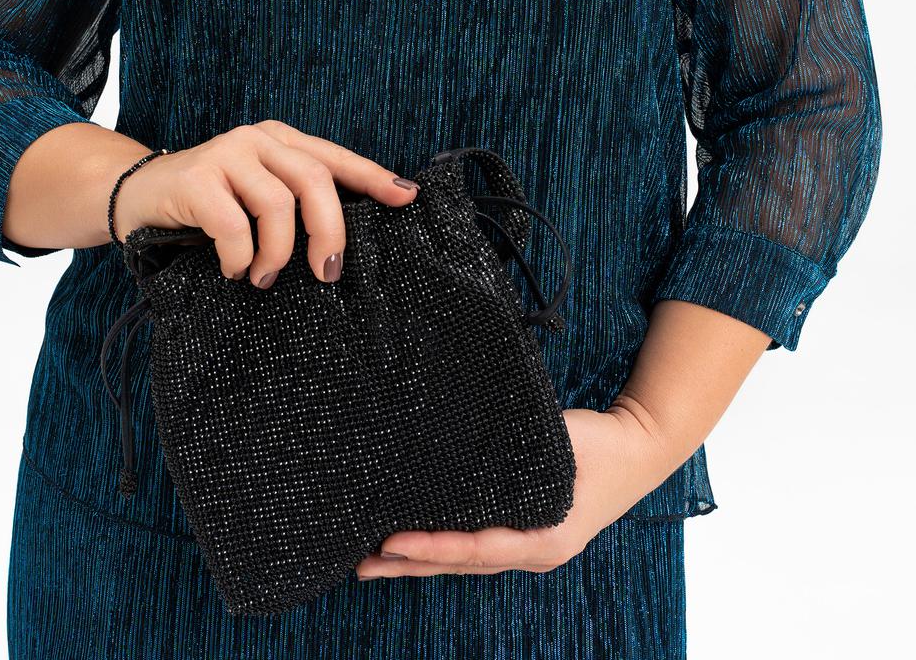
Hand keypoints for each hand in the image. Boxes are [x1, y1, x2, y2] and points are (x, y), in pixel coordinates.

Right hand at [110, 118, 419, 284]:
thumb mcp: (255, 197)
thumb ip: (293, 203)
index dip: (374, 176)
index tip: (408, 197)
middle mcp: (256, 139)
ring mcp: (225, 154)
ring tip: (263, 276)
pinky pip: (234, 225)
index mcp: (279, 140)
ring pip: (278, 205)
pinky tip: (234, 269)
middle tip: (327, 273)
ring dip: (278, 253)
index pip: (335, 157)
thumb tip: (340, 244)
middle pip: (315, 180)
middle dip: (329, 231)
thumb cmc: (205, 205)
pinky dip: (240, 257)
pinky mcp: (195, 178)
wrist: (134, 194)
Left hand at [354, 403, 671, 579]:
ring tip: (376, 560)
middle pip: (464, 562)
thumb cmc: (604, 443)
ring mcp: (533, 549)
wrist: (641, 449)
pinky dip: (447, 548)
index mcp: (546, 538)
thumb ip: (520, 451)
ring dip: (422, 560)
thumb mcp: (563, 441)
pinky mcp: (530, 535)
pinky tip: (419, 544)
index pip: (476, 548)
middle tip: (362, 563)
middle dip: (411, 563)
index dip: (432, 547)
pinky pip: (480, 548)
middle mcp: (536, 553)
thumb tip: (467, 446)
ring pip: (468, 560)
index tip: (392, 542)